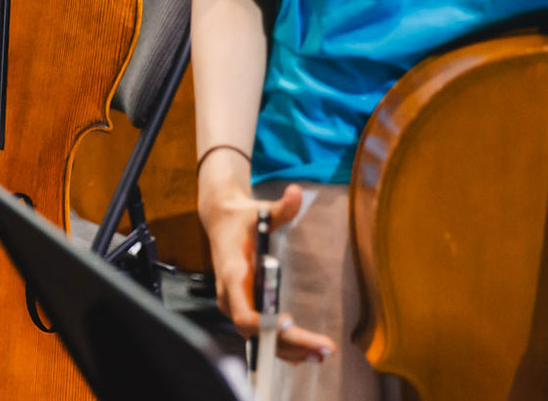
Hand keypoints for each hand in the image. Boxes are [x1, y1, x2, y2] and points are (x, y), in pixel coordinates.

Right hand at [199, 160, 334, 363]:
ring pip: (260, 339)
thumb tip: (296, 192)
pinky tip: (305, 355)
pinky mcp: (244, 310)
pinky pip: (261, 336)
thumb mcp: (260, 210)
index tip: (288, 323)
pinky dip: (282, 347)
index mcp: (232, 275)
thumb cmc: (242, 219)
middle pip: (258, 333)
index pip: (243, 310)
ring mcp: (236, 307)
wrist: (222, 224)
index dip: (263, 323)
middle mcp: (231, 297)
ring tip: (322, 353)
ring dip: (290, 350)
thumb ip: (280, 207)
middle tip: (324, 348)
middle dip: (290, 343)